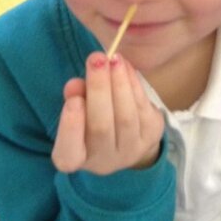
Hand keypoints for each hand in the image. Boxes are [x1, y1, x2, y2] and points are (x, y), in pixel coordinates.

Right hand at [52, 52, 164, 174]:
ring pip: (126, 117)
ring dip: (120, 83)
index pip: (68, 154)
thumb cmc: (92, 120)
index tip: (73, 101)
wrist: (127, 136)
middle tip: (96, 59)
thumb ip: (73, 98)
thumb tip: (75, 85)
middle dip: (99, 90)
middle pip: (101, 127)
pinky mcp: (151, 136)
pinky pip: (142, 108)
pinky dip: (133, 84)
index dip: (70, 128)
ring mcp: (130, 151)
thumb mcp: (76, 112)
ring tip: (114, 59)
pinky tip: (126, 66)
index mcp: (75, 159)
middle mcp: (104, 162)